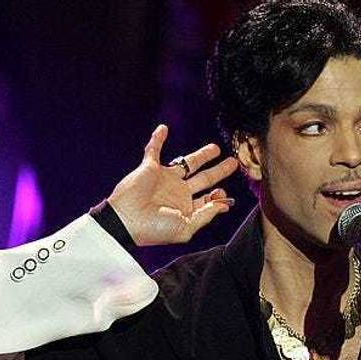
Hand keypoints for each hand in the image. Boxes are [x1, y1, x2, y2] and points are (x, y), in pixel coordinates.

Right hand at [106, 124, 238, 245]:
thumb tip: (224, 205)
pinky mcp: (150, 168)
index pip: (208, 198)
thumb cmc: (155, 229)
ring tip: (215, 149)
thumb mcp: (185, 227)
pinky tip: (164, 129)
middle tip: (233, 162)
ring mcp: (165, 179)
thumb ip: (205, 215)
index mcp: (186, 207)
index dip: (219, 195)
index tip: (223, 193)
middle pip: (204, 178)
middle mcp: (178, 192)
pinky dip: (157, 139)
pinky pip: (154, 150)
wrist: (127, 221)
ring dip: (201, 155)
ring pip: (187, 163)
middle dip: (219, 171)